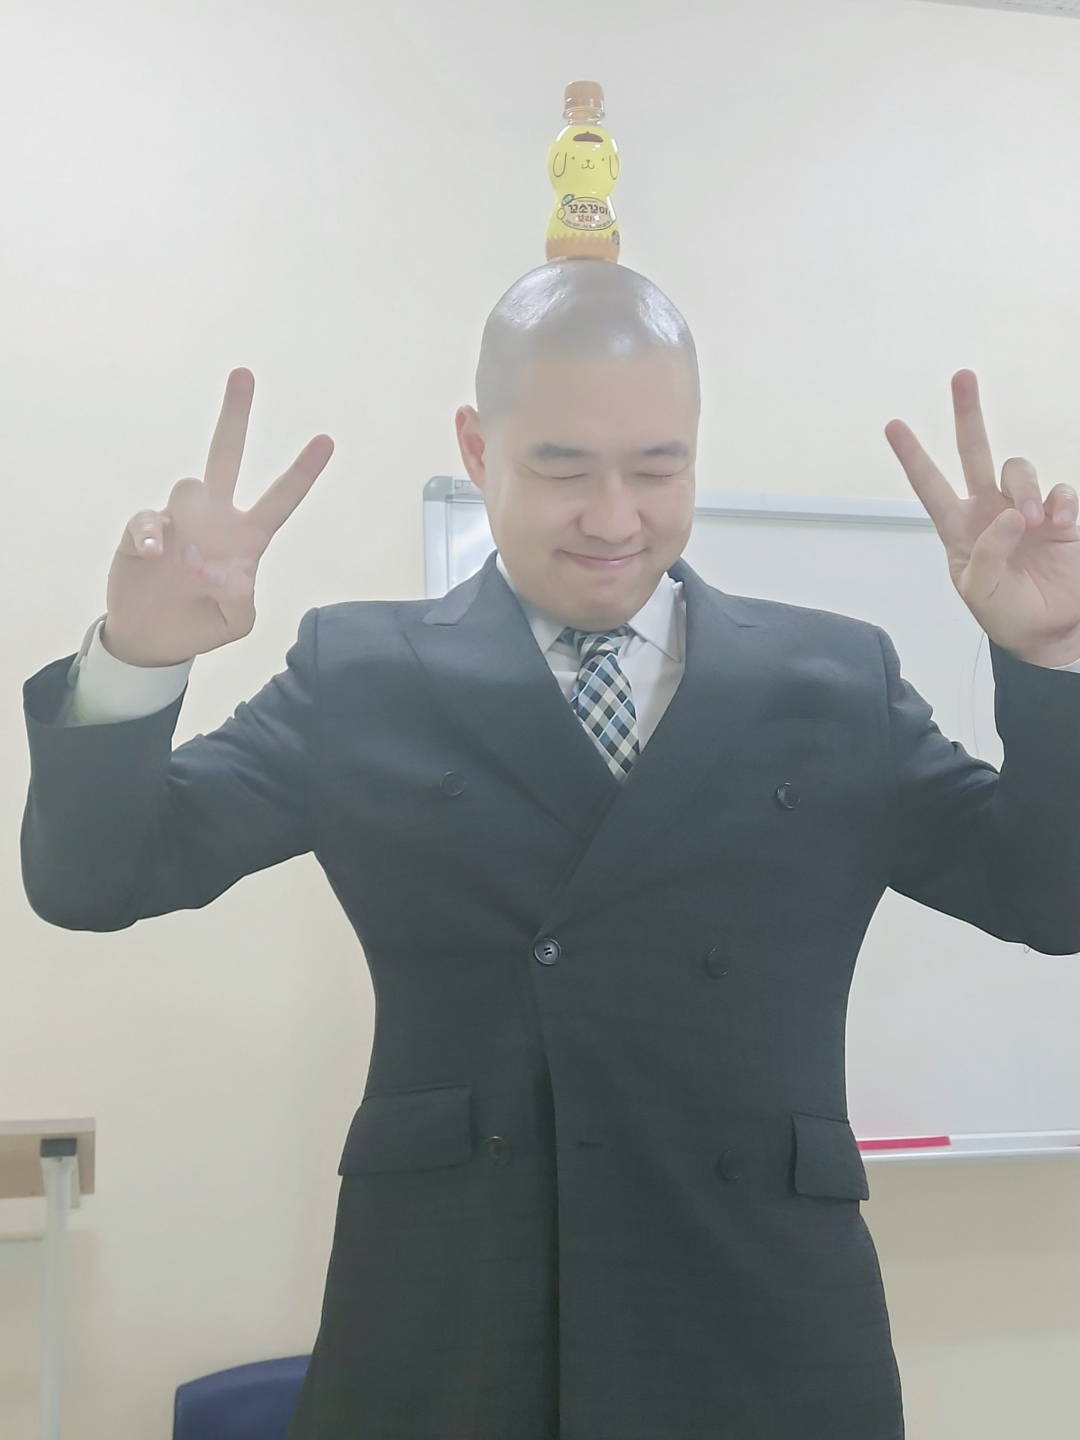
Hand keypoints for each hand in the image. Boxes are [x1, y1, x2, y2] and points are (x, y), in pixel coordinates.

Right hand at [103, 369, 333, 665]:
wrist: (156, 639)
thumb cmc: (202, 622)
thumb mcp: (235, 620)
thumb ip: (239, 597)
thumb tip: (214, 566)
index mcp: (247, 539)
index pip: (280, 499)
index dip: (302, 473)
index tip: (326, 440)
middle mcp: (215, 520)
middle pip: (226, 456)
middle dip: (235, 416)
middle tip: (244, 373)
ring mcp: (179, 521)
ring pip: (189, 487)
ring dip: (192, 521)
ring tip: (188, 565)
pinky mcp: (144, 531)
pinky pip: (148, 518)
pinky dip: (151, 533)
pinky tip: (154, 554)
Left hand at [885, 369, 1079, 667]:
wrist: (1050, 632)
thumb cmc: (1005, 613)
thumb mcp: (979, 592)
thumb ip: (988, 553)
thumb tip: (1008, 514)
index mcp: (959, 529)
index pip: (930, 486)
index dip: (913, 456)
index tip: (893, 425)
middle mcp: (989, 511)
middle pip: (975, 452)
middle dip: (968, 415)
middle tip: (962, 377)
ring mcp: (1024, 510)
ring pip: (1019, 469)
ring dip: (1025, 488)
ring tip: (1033, 521)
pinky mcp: (1060, 516)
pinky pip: (1061, 489)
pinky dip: (1060, 501)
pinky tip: (1058, 524)